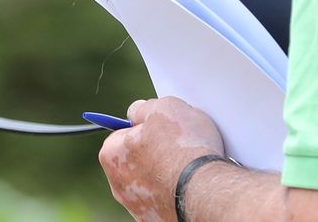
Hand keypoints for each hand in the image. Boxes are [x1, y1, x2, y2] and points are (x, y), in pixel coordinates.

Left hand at [98, 97, 224, 221]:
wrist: (206, 191)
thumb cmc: (183, 149)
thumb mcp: (162, 108)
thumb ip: (143, 108)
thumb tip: (138, 112)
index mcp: (111, 155)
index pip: (122, 133)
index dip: (143, 125)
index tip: (159, 124)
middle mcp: (119, 186)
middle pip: (136, 158)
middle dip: (155, 149)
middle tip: (177, 142)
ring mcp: (139, 207)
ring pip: (152, 180)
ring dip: (167, 171)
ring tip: (189, 162)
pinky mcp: (159, 219)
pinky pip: (167, 197)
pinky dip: (177, 189)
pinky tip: (192, 182)